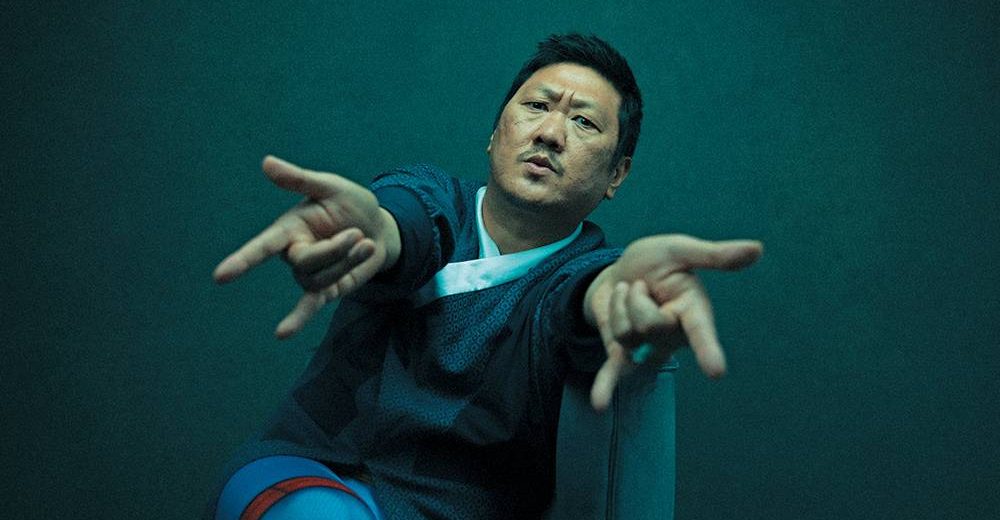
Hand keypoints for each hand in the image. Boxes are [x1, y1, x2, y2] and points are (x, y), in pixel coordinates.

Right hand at [213, 156, 400, 338]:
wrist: (380, 227)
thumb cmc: (352, 204)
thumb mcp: (331, 187)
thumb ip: (300, 180)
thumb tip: (266, 163)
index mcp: (289, 229)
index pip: (262, 246)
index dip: (244, 260)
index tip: (220, 276)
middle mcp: (294, 254)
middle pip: (306, 263)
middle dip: (335, 250)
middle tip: (358, 233)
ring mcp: (309, 274)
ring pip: (322, 278)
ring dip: (348, 261)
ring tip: (365, 242)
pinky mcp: (327, 289)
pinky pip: (309, 307)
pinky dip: (297, 320)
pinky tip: (281, 334)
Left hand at [584, 235, 762, 410]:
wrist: (620, 271)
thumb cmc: (655, 262)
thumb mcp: (679, 250)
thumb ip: (713, 255)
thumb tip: (757, 249)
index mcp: (694, 310)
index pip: (701, 331)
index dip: (708, 350)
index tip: (716, 371)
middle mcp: (674, 336)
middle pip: (648, 326)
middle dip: (634, 297)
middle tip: (640, 284)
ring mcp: (647, 347)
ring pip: (624, 332)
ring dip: (617, 304)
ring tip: (628, 295)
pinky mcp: (622, 353)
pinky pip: (613, 372)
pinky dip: (605, 388)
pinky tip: (599, 404)